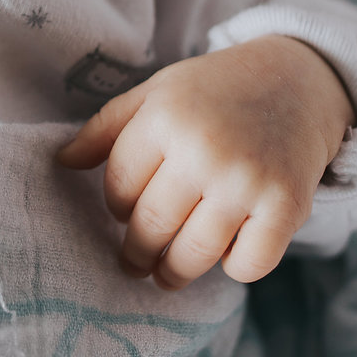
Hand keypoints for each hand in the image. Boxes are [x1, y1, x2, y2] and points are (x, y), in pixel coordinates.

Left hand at [55, 35, 352, 287]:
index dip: (117, 208)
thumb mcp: (157, 93)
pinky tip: (228, 258)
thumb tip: (60, 163)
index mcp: (165, 117)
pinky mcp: (287, 205)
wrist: (297, 81)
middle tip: (136, 263)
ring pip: (193, 254)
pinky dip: (235, 270)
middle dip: (138, 253)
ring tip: (167, 276)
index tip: (125, 214)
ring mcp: (247, 179)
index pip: (120, 189)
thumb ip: (106, 128)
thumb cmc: (214, 92)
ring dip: (174, 274)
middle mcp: (204, 149)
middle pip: (151, 227)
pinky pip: (248, 264)